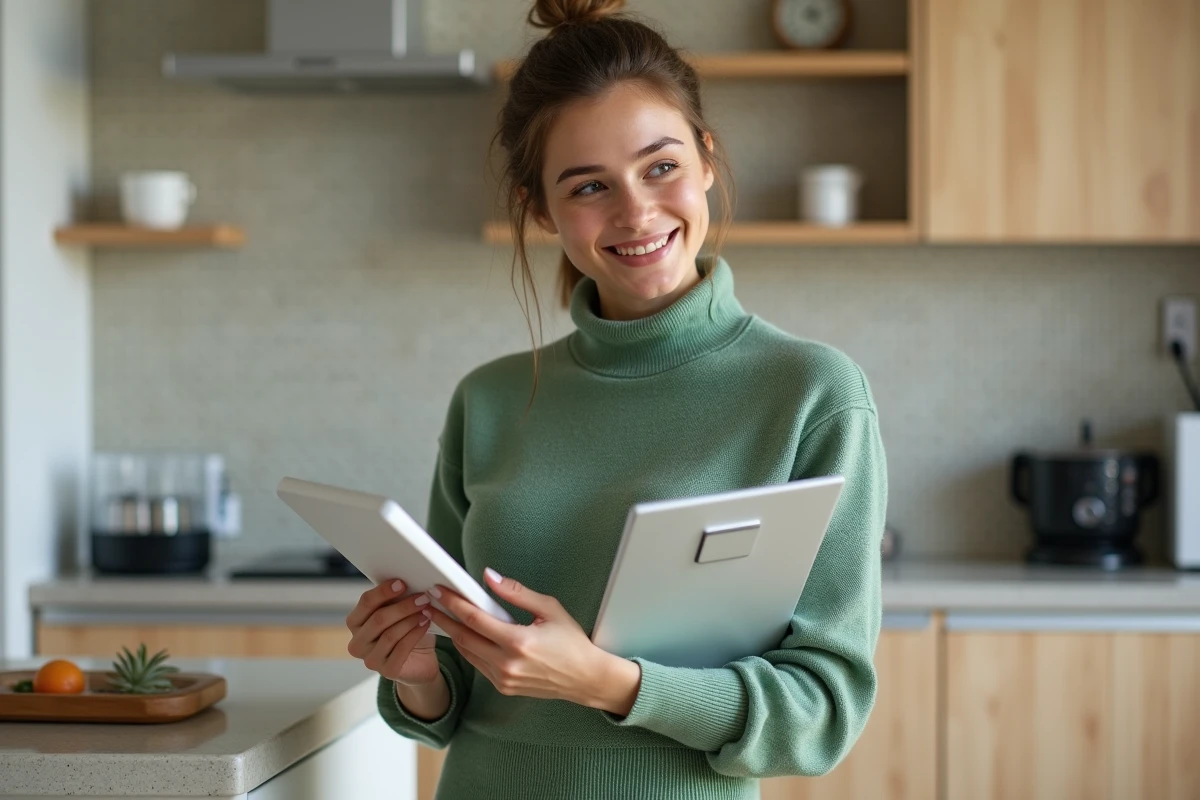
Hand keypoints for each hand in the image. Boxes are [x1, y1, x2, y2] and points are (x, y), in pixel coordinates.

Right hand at [345, 579, 438, 685]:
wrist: (419, 660)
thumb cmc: (406, 631)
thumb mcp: (398, 612)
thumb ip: (395, 599)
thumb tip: (404, 582)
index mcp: (355, 623)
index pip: (366, 603)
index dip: (384, 591)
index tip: (402, 583)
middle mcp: (357, 643)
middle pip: (379, 619)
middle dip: (403, 606)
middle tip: (422, 597)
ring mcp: (370, 660)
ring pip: (390, 634)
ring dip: (411, 619)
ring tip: (427, 610)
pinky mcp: (387, 671)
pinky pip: (402, 648)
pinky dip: (416, 633)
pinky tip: (426, 624)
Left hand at [429, 568, 641, 715]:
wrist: (585, 678)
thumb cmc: (571, 642)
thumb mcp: (549, 609)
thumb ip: (516, 593)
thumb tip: (490, 577)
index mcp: (518, 642)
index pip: (475, 619)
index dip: (453, 603)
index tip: (440, 591)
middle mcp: (507, 664)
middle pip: (463, 637)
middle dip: (443, 618)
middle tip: (429, 602)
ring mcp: (504, 679)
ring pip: (467, 653)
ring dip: (452, 634)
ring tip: (439, 616)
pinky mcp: (504, 687)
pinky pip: (478, 664)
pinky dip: (467, 648)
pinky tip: (462, 635)